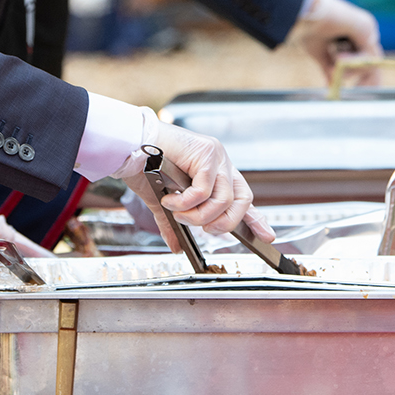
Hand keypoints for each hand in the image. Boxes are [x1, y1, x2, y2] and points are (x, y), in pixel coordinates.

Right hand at [117, 117, 268, 241]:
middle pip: (242, 200)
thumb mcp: (164, 203)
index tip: (267, 236)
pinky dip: (187, 202)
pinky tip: (171, 199)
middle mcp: (220, 163)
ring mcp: (215, 156)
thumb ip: (173, 224)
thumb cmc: (144, 168)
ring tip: (178, 213)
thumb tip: (176, 247)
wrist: (127, 147)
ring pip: (224, 199)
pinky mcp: (205, 153)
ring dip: (199, 215)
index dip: (256, 219)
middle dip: (224, 223)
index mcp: (216, 174)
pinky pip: (204, 190)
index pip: (243, 198)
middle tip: (204, 230)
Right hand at [287, 0, 382, 82]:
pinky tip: (339, 57)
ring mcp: (367, 29)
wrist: (306, 11)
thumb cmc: (310, 28)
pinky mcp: (367, 28)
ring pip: (370, 62)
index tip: (357, 91)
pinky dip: (353, 62)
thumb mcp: (320, 53)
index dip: (363, 78)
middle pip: (373, 63)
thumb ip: (329, 68)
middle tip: (358, 91)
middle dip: (367, 80)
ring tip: (333, 64)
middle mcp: (364, 31)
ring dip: (351, 69)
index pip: (366, 61)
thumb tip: (330, 85)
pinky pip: (368, 56)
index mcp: (354, 36)